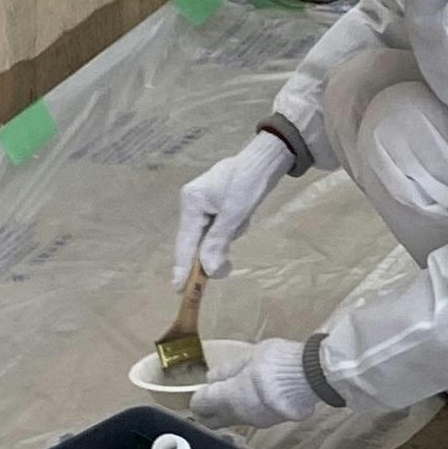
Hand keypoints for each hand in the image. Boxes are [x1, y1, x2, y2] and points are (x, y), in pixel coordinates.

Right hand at [174, 129, 296, 283]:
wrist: (267, 159)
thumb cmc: (250, 181)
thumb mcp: (235, 214)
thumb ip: (218, 242)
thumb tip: (208, 271)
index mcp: (192, 202)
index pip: (185, 242)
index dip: (183, 268)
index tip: (180, 290)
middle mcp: (192, 203)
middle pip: (196, 241)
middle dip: (214, 249)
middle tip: (227, 269)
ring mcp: (203, 204)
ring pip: (211, 235)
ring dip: (228, 235)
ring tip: (243, 217)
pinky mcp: (216, 205)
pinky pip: (220, 227)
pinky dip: (233, 227)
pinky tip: (244, 214)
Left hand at [183, 337, 332, 429]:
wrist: (314, 377)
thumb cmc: (278, 362)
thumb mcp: (250, 356)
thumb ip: (229, 369)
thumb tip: (211, 377)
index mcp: (229, 398)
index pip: (201, 405)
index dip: (197, 397)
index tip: (200, 390)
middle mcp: (240, 415)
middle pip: (214, 420)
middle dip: (207, 412)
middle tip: (208, 399)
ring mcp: (258, 421)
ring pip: (233, 420)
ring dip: (228, 411)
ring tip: (233, 394)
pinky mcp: (274, 421)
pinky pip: (252, 418)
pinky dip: (248, 410)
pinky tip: (255, 398)